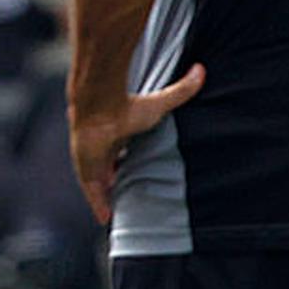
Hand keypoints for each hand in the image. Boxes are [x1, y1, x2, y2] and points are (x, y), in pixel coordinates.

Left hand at [70, 64, 204, 225]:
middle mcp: (103, 148)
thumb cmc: (129, 106)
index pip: (120, 152)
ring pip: (99, 183)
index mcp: (117, 135)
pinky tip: (105, 218)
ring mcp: (91, 160)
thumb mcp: (160, 103)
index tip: (131, 171)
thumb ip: (182, 89)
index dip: (124, 163)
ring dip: (106, 196)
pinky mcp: (86, 170)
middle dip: (114, 181)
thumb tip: (202, 70)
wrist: (100, 107)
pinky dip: (98, 204)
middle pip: (108, 169)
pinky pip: (92, 192)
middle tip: (125, 197)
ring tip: (116, 213)